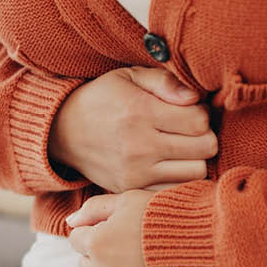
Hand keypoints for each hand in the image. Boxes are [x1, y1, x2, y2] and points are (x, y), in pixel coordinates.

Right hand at [48, 66, 217, 193]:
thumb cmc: (102, 99)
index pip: (200, 121)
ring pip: (196, 172)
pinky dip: (179, 178)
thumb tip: (195, 98)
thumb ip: (164, 82)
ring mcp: (135, 172)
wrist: (62, 132)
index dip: (202, 113)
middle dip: (204, 136)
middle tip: (190, 130)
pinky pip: (174, 189)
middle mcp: (138, 145)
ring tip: (181, 148)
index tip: (190, 110)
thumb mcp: (129, 76)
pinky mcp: (131, 189)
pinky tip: (170, 165)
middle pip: (204, 148)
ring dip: (195, 159)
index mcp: (140, 112)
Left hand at [66, 189, 171, 266]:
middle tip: (129, 245)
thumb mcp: (132, 199)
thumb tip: (71, 220)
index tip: (117, 228)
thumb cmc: (172, 217)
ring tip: (142, 263)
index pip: (77, 239)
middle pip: (85, 266)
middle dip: (100, 255)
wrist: (212, 248)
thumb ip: (96, 208)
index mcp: (98, 244)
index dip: (96, 230)